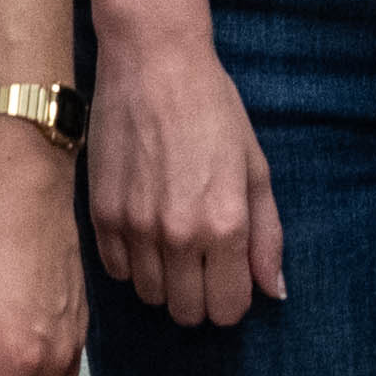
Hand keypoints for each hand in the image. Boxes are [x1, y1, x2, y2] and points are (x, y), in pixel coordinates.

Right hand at [84, 21, 284, 327]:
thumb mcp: (255, 167)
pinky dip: (132, 262)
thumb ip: (267, 235)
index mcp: (224, 224)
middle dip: (200, 296)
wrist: (152, 63)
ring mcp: (135, 228)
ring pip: (150, 297)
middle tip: (203, 260)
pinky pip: (117, 272)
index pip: (226, 310)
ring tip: (172, 239)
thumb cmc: (212, 108)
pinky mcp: (101, 216)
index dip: (232, 298)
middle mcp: (178, 235)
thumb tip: (275, 291)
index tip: (229, 275)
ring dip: (165, 279)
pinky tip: (144, 228)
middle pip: (187, 313)